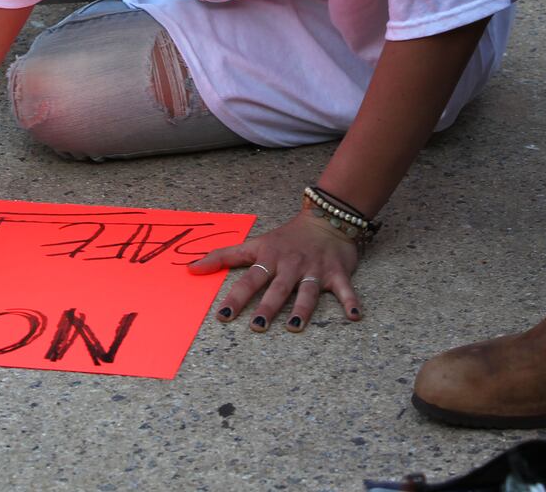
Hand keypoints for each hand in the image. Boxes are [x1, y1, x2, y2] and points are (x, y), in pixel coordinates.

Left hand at [187, 210, 362, 331]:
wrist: (326, 219)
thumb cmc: (287, 237)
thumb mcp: (255, 243)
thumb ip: (224, 256)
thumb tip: (190, 269)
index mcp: (269, 259)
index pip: (248, 280)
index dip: (235, 298)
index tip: (223, 317)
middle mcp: (290, 265)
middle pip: (276, 289)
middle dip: (267, 308)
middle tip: (257, 327)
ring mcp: (314, 270)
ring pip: (307, 292)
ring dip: (302, 309)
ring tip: (295, 326)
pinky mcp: (337, 273)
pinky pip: (345, 290)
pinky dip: (350, 302)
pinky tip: (355, 317)